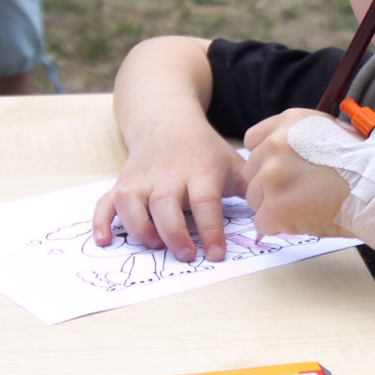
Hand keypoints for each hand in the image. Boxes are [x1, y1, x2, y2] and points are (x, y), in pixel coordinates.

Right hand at [92, 117, 247, 262]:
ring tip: (155, 246)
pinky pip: (105, 203)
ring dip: (140, 228)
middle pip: (165, 204)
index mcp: (199, 170)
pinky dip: (101, 222)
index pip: (204, 201)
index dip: (210, 229)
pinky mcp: (122, 184)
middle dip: (174, 233)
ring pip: (132, 204)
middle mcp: (167, 175)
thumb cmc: (203, 151)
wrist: (166, 120)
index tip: (215, 255)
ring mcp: (141, 180)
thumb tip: (274, 217)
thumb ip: (252, 189)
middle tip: (186, 255)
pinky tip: (105, 242)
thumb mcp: (232, 163)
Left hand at [244, 110, 353, 237]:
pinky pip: (262, 222)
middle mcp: (275, 144)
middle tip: (300, 194)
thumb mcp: (333, 131)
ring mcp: (273, 176)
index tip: (281, 171)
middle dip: (270, 186)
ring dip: (275, 207)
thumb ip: (302, 138)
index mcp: (290, 123)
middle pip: (252, 172)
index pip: (253, 141)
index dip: (265, 160)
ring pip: (255, 199)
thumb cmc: (365, 167)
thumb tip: (286, 153)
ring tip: (307, 207)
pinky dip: (280, 226)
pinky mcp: (275, 207)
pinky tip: (305, 220)